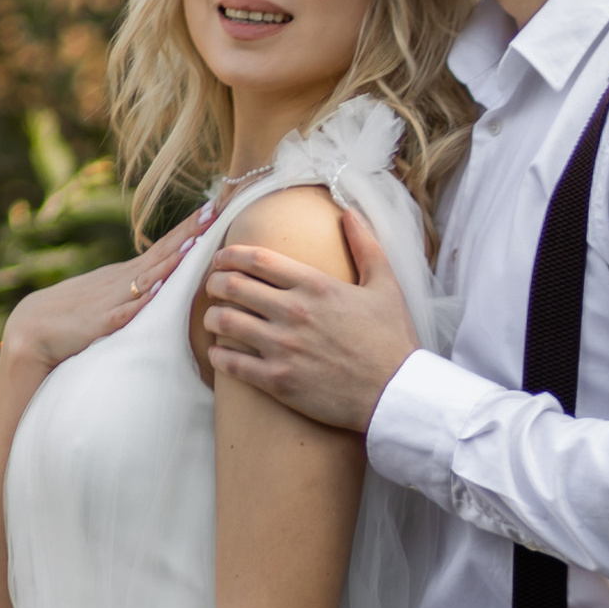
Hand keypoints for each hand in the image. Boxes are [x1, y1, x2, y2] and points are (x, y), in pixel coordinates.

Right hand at [4, 219, 195, 377]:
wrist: (29, 329)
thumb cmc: (71, 314)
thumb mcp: (107, 296)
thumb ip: (134, 289)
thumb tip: (163, 283)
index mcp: (124, 275)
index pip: (162, 248)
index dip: (188, 230)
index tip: (213, 209)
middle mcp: (120, 281)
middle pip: (160, 253)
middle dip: (188, 233)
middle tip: (215, 210)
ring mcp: (110, 300)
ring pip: (146, 279)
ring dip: (170, 262)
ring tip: (194, 243)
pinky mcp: (98, 325)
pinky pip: (124, 313)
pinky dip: (142, 302)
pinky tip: (159, 291)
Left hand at [202, 208, 416, 430]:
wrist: (396, 394)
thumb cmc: (392, 340)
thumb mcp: (386, 285)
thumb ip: (365, 245)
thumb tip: (348, 212)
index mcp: (315, 285)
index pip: (256, 259)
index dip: (230, 255)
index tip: (222, 259)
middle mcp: (294, 312)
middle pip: (232, 286)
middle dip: (215, 283)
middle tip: (214, 287)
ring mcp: (283, 348)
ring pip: (225, 322)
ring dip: (212, 317)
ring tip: (215, 318)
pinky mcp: (278, 381)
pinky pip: (231, 363)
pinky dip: (218, 354)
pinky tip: (220, 352)